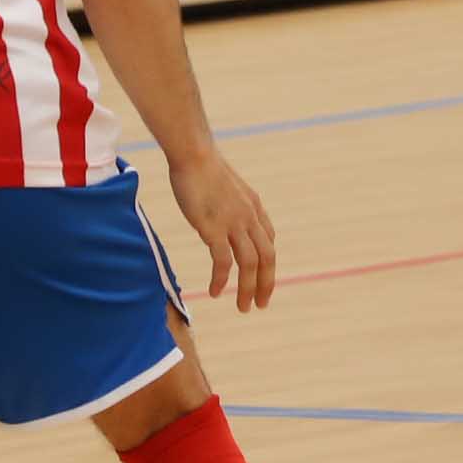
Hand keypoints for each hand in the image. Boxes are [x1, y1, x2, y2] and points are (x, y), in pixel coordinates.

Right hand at [165, 144, 278, 312]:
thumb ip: (229, 203)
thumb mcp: (225, 186)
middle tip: (261, 304)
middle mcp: (250, 217)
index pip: (268, 241)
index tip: (261, 277)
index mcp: (253, 207)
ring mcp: (234, 223)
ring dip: (248, 289)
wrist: (193, 154)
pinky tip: (216, 291)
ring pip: (250, 264)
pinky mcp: (214, 228)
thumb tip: (221, 212)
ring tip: (243, 307)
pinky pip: (224, 262)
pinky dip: (222, 280)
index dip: (267, 263)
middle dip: (266, 284)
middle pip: (267, 257)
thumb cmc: (201, 166)